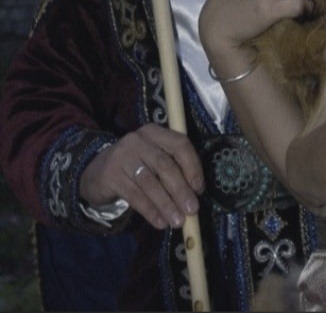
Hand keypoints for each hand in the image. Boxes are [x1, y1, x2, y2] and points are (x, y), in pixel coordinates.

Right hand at [79, 124, 204, 229]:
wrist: (96, 172)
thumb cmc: (135, 166)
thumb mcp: (153, 159)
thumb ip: (172, 170)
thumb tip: (195, 194)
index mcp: (155, 132)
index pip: (179, 144)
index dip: (192, 166)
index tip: (199, 189)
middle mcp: (138, 140)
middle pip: (165, 165)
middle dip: (181, 189)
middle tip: (192, 210)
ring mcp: (122, 156)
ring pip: (150, 182)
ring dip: (166, 204)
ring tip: (177, 221)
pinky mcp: (110, 175)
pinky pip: (134, 195)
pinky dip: (150, 210)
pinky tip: (159, 222)